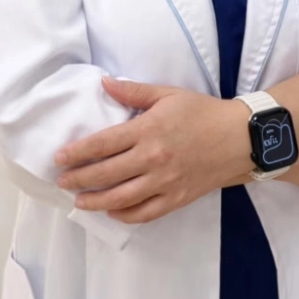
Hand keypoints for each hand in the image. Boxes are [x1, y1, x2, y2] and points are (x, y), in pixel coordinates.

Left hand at [54, 78, 251, 223]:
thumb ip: (134, 91)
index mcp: (149, 130)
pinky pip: (145, 213)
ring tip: (79, 200)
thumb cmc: (202, 112)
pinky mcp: (176, 198)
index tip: (60, 157)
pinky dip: (125, 215)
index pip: (104, 144)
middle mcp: (153, 158)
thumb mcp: (168, 94)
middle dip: (79, 179)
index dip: (78, 152)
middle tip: (62, 181)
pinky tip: (112, 211)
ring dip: (95, 201)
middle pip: (107, 173)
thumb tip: (105, 83)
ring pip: (122, 198)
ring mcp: (165, 182)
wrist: (238, 139)